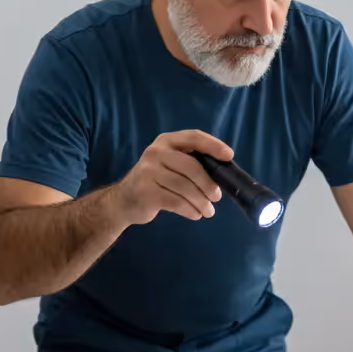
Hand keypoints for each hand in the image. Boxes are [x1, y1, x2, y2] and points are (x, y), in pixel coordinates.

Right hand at [113, 130, 232, 224]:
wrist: (123, 201)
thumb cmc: (155, 182)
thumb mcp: (170, 165)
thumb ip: (191, 163)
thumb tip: (223, 175)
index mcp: (166, 141)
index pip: (194, 137)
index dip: (213, 145)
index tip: (229, 156)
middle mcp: (155, 153)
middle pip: (192, 167)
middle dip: (209, 185)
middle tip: (217, 197)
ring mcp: (148, 172)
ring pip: (186, 188)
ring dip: (202, 202)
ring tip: (208, 211)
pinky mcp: (146, 192)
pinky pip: (177, 202)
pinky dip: (191, 210)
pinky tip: (195, 215)